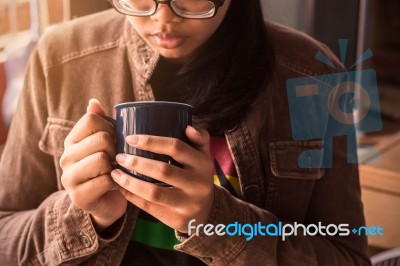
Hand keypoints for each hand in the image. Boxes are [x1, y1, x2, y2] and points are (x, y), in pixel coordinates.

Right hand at [60, 99, 126, 231]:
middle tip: (116, 159)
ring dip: (115, 167)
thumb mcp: (104, 143)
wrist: (105, 202)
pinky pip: (106, 181)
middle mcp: (65, 157)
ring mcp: (69, 177)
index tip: (114, 140)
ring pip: (102, 159)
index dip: (110, 127)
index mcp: (72, 140)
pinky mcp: (78, 196)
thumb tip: (94, 102)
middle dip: (116, 148)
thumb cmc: (108, 168)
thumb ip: (99, 122)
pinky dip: (116, 183)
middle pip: (101, 138)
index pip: (92, 119)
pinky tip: (113, 185)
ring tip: (114, 172)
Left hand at [110, 126, 213, 232]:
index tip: (130, 138)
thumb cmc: (198, 177)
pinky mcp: (177, 220)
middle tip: (120, 157)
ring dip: (130, 182)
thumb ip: (199, 139)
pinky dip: (132, 197)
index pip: (176, 147)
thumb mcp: (203, 157)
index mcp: (203, 164)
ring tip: (116, 173)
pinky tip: (121, 188)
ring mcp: (188, 204)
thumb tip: (188, 127)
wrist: (207, 212)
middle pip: (163, 170)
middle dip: (137, 162)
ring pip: (154, 192)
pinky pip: (150, 207)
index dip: (151, 141)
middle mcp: (198, 184)